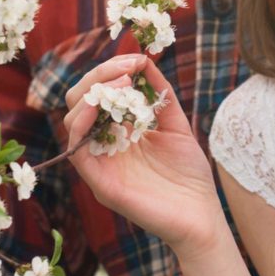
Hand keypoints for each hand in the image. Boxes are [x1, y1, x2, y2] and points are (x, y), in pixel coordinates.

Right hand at [64, 54, 226, 257]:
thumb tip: (145, 61)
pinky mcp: (100, 183)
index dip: (110, 71)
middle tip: (127, 69)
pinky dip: (83, 123)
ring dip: (94, 95)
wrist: (202, 216)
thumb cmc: (190, 174)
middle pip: (79, 102)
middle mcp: (103, 146)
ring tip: (123, 85)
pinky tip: (103, 107)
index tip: (136, 59)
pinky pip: (77, 150)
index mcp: (118, 132)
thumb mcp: (176, 125)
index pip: (97, 94)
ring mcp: (99, 164)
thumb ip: (160, 95)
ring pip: (72, 121)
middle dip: (99, 77)